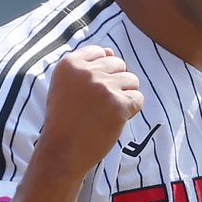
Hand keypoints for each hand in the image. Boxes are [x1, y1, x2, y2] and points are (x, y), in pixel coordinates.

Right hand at [39, 45, 143, 177]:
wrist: (62, 151)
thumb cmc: (64, 120)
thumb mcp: (64, 86)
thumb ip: (86, 66)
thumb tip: (111, 51)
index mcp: (70, 63)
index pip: (101, 52)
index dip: (102, 72)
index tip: (92, 91)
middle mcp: (87, 71)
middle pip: (119, 64)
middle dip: (116, 83)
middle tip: (101, 104)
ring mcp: (103, 87)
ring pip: (132, 80)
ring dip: (125, 96)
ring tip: (108, 112)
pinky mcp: (118, 104)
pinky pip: (138, 98)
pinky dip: (131, 110)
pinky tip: (116, 120)